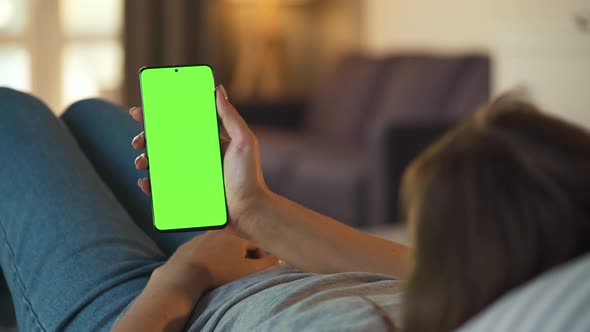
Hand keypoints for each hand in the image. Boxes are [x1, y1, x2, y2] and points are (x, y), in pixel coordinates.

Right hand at [129, 85, 271, 237]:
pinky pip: (162, 189)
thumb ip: (230, 117)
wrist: (249, 211)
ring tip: (142, 162)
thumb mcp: (244, 142)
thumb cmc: (249, 177)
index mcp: (208, 142)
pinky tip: (144, 182)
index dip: (159, 117)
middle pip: (164, 143)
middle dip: (146, 139)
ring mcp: (190, 177)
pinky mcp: (186, 195)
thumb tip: (218, 90)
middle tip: (138, 140)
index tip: (142, 111)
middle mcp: (196, 157)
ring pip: (160, 165)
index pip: (180, 125)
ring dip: (145, 160)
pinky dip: (149, 185)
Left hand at [158, 231, 278, 292]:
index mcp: (237, 234)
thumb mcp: (249, 271)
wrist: (184, 275)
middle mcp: (221, 230)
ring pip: (221, 246)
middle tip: (242, 272)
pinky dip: (210, 257)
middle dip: (243, 256)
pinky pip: (205, 250)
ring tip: (224, 271)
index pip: (257, 244)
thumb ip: (268, 264)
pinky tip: (208, 269)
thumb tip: (280, 259)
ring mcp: (203, 236)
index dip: (261, 258)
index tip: (258, 270)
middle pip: (239, 244)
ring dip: (226, 256)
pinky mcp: (189, 244)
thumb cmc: (219, 272)